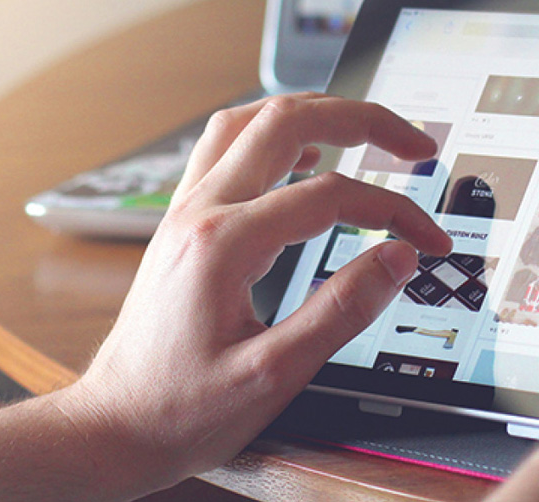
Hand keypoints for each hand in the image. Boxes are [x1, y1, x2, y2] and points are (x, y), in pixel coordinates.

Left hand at [55, 94, 450, 495]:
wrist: (112, 426)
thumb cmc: (180, 408)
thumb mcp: (273, 375)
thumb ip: (341, 311)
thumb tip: (397, 260)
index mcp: (223, 244)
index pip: (329, 195)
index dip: (392, 210)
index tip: (426, 238)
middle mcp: (200, 210)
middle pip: (286, 120)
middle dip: (361, 119)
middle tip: (412, 142)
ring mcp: (187, 209)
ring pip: (250, 120)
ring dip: (314, 113)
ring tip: (363, 128)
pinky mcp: (184, 221)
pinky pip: (227, 147)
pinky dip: (275, 135)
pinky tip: (303, 156)